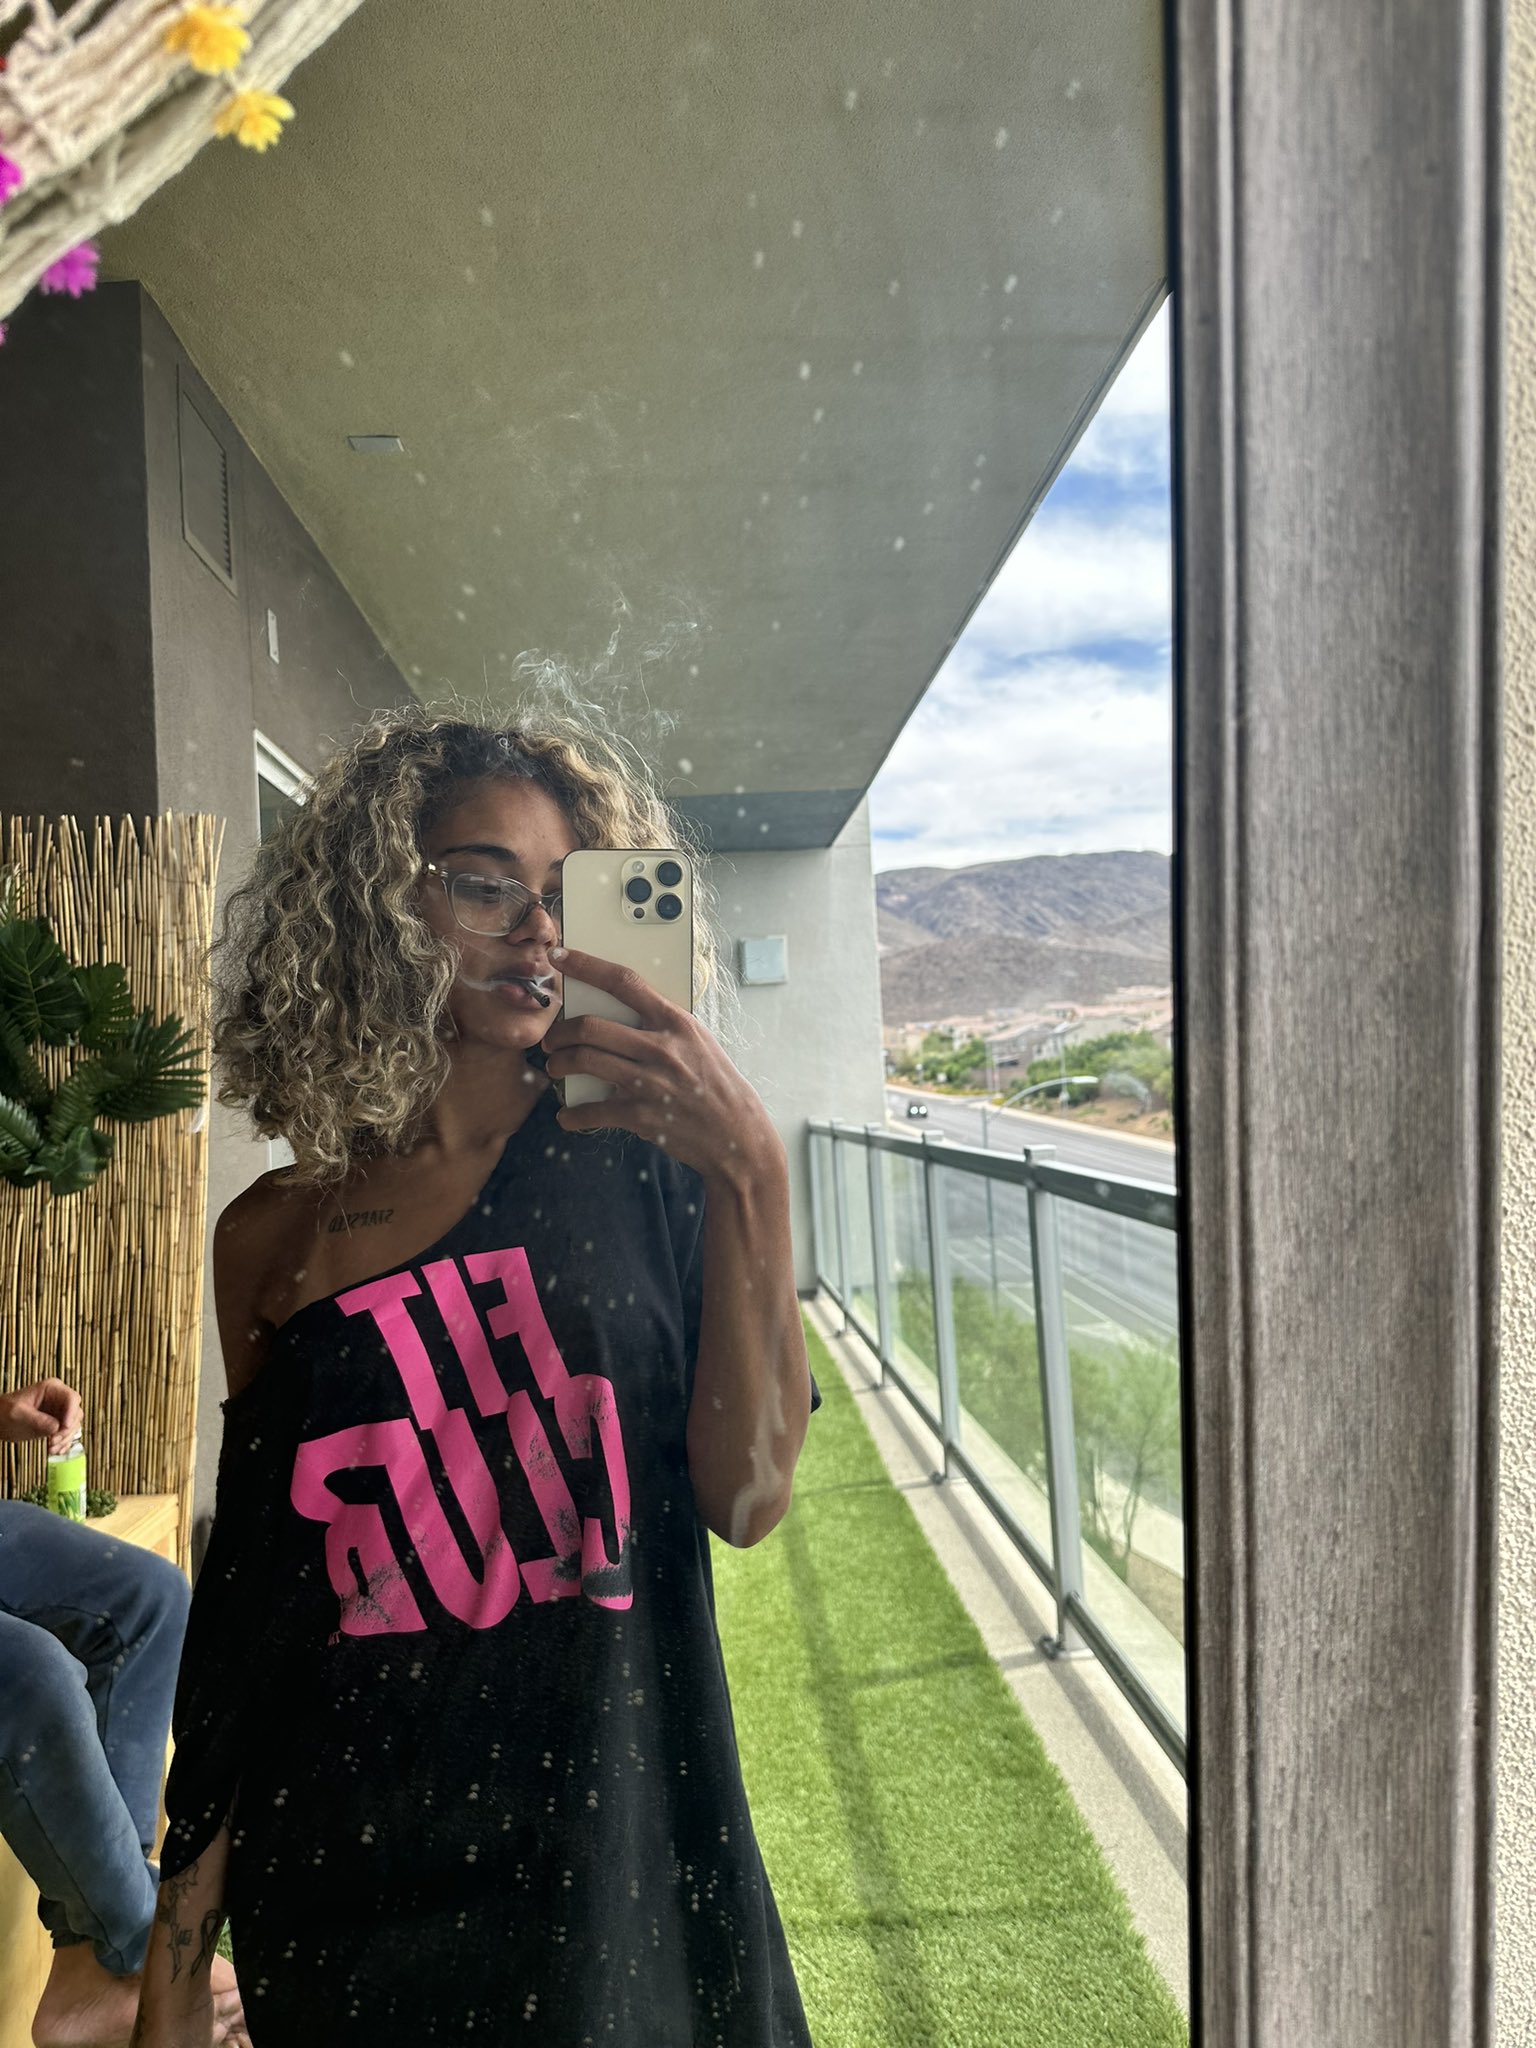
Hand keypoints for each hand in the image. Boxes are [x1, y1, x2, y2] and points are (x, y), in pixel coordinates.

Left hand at [0, 1378, 82, 1454]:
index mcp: (51, 1389)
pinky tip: (54, 1451)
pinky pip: (68, 1435)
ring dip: (65, 1439)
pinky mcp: (57, 1425)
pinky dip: (63, 1444)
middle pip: (76, 1413)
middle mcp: (59, 1399)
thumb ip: (38, 1420)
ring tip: (50, 1448)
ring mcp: (59, 1413)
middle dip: (66, 1430)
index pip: (71, 1398)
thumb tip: (56, 1427)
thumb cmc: (4, 1411)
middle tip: (52, 1441)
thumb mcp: (18, 1413)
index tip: (64, 1426)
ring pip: (74, 1426)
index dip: (71, 1412)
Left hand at [540, 946, 783, 1186]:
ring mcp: (649, 1082)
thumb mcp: (696, 1041)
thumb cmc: (715, 1083)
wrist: (736, 1132)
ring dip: (559, 1065)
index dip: (587, 966)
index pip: (624, 982)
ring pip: (584, 1061)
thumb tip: (619, 1011)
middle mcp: (661, 1048)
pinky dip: (571, 1115)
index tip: (561, 957)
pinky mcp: (640, 1115)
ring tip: (557, 1069)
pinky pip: (591, 1111)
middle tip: (552, 1041)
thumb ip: (662, 1025)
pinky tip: (568, 1116)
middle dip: (559, 1033)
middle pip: (590, 1026)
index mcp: (675, 1022)